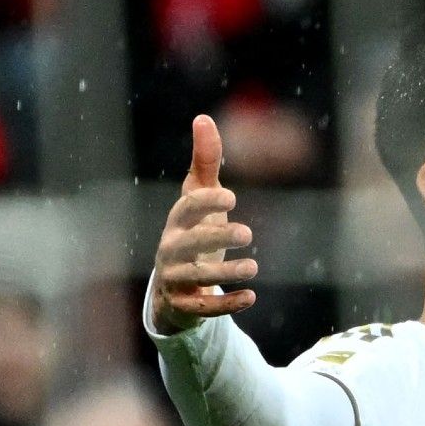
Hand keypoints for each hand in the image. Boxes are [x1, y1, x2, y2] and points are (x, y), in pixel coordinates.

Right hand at [150, 115, 257, 334]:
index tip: (231, 197)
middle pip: (188, 243)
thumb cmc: (193, 231)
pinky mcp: (184, 305)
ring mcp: (175, 279)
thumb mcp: (199, 199)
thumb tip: (203, 117)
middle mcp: (171, 250)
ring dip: (224, 273)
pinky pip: (202, 308)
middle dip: (216, 237)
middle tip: (247, 232)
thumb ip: (205, 163)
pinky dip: (225, 305)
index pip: (186, 208)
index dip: (205, 202)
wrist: (175, 284)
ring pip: (195, 278)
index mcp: (177, 222)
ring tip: (253, 266)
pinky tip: (251, 297)